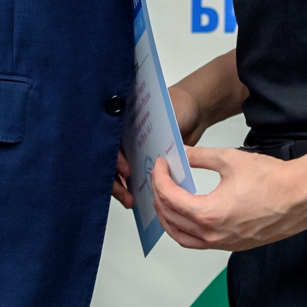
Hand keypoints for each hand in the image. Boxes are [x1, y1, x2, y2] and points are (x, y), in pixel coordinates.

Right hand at [112, 81, 208, 209]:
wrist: (195, 110)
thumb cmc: (180, 105)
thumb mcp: (169, 112)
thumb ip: (163, 129)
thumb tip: (159, 149)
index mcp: (125, 121)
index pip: (111, 142)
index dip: (116, 159)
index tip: (126, 171)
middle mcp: (126, 137)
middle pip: (111, 161)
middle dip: (116, 180)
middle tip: (126, 194)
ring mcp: (135, 150)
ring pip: (119, 172)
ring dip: (123, 188)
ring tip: (130, 201)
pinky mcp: (146, 161)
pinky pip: (136, 177)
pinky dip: (135, 188)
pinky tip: (137, 199)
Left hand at [151, 146, 306, 250]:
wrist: (302, 196)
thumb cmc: (273, 180)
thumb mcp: (230, 160)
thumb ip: (200, 157)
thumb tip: (182, 153)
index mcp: (208, 213)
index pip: (170, 197)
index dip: (160, 178)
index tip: (160, 165)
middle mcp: (213, 234)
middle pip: (171, 218)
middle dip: (160, 196)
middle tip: (160, 179)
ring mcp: (224, 243)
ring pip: (182, 237)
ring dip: (169, 218)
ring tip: (166, 199)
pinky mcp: (234, 246)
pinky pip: (199, 243)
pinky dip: (186, 230)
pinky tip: (189, 215)